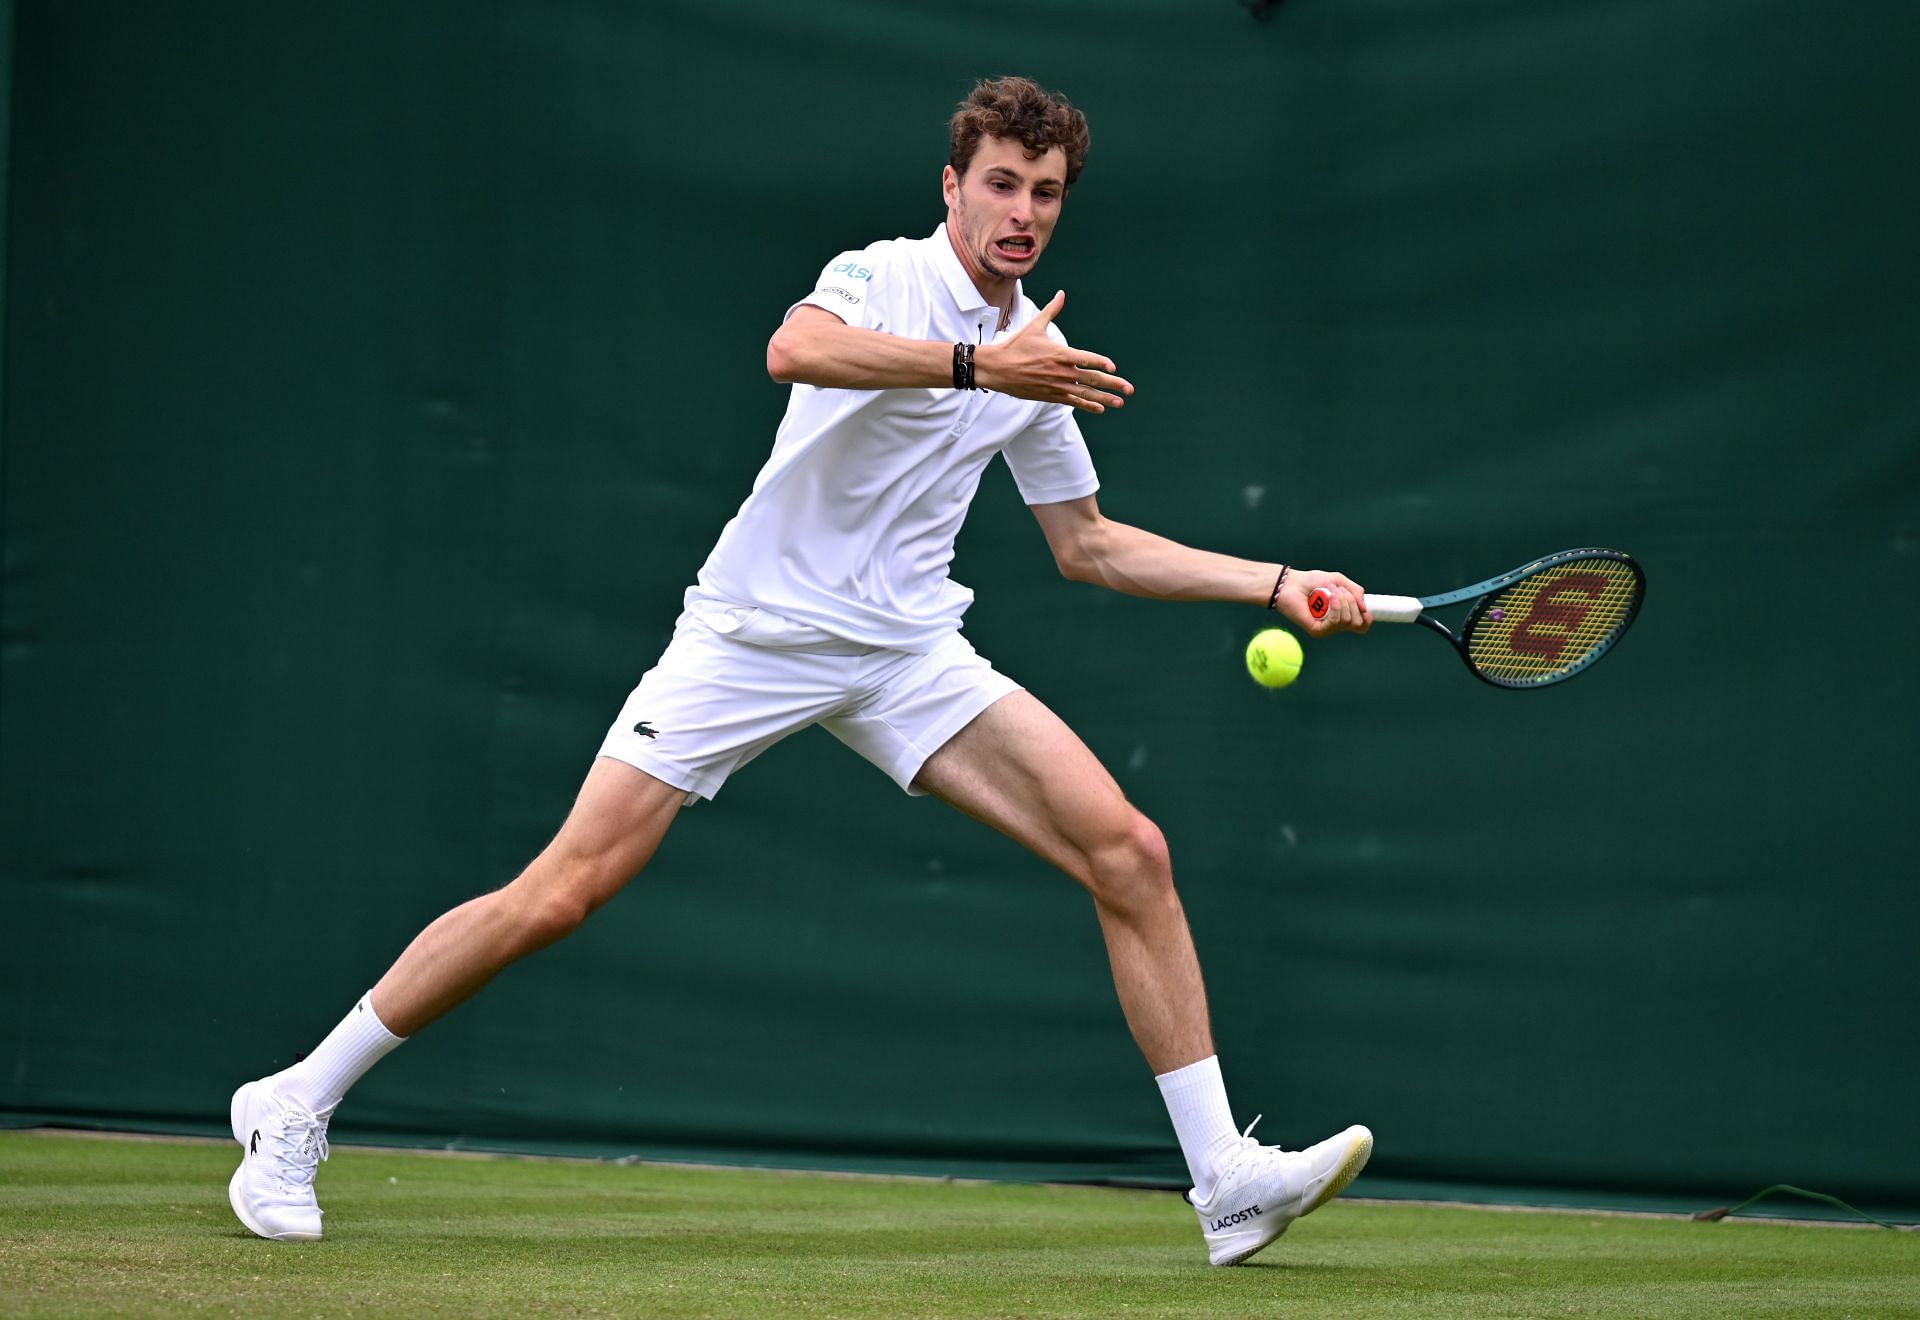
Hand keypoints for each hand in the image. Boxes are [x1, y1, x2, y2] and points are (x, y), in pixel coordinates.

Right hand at [973, 291, 1133, 413]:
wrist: (997, 368)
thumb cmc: (1015, 346)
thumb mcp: (1035, 326)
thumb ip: (1052, 311)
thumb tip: (1061, 294)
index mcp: (1060, 353)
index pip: (1087, 359)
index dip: (1101, 363)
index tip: (1113, 367)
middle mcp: (1061, 372)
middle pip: (1092, 379)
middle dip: (1113, 384)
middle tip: (1129, 389)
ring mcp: (1057, 386)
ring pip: (1086, 394)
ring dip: (1105, 399)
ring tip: (1120, 402)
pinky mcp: (1050, 396)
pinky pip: (1073, 402)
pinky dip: (1088, 406)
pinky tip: (1100, 408)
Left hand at [1275, 570, 1371, 635]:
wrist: (1291, 583)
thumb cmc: (1312, 582)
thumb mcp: (1339, 581)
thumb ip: (1355, 591)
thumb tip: (1365, 609)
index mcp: (1342, 615)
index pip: (1362, 626)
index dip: (1366, 618)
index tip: (1362, 607)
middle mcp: (1335, 625)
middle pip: (1357, 622)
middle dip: (1352, 602)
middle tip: (1337, 591)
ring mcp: (1326, 629)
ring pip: (1348, 621)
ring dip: (1343, 601)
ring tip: (1330, 591)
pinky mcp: (1317, 630)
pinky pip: (1336, 622)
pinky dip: (1336, 607)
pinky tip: (1330, 597)